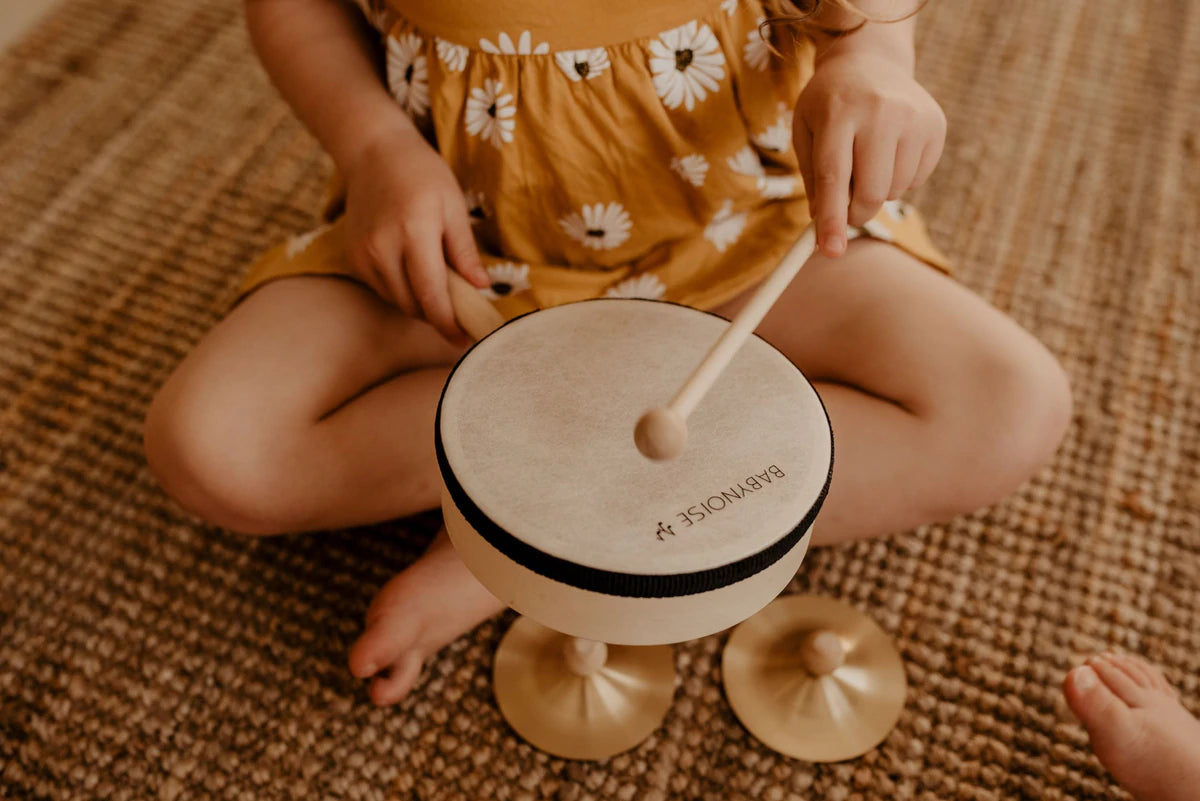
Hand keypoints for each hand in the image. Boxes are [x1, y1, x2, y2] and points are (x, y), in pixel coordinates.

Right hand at [342, 124, 489, 342]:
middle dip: (438, 316)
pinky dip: (402, 291)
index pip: (431, 295)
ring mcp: (363, 255)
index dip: (449, 324)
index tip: (465, 341)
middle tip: (461, 313)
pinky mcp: (353, 258)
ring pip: (397, 302)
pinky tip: (415, 272)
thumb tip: (481, 288)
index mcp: (414, 232)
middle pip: (413, 305)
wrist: (374, 153)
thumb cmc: (423, 175)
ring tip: (440, 287)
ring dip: (421, 304)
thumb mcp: (453, 206)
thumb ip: (465, 251)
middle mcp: (383, 248)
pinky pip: (383, 289)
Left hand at [793, 49, 945, 257]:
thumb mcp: (805, 131)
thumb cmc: (829, 105)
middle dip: (855, 214)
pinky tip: (889, 150)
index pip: (835, 176)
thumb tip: (824, 227)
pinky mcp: (936, 126)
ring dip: (876, 192)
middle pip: (871, 192)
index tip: (830, 252)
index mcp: (839, 112)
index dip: (832, 219)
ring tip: (866, 160)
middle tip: (845, 211)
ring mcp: (914, 117)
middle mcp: (881, 112)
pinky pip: (915, 180)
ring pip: (894, 191)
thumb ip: (813, 179)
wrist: (870, 62)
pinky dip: (898, 179)